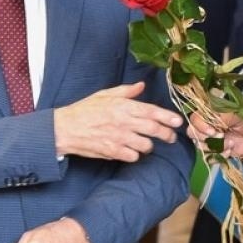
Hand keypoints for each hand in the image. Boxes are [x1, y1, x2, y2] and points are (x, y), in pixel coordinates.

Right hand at [54, 81, 183, 161]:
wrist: (64, 128)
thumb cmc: (84, 110)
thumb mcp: (104, 95)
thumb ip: (125, 91)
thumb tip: (141, 86)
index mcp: (123, 106)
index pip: (152, 111)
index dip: (168, 117)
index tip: (178, 121)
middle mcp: (123, 122)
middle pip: (154, 130)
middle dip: (166, 134)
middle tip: (170, 137)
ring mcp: (118, 138)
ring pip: (145, 146)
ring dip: (148, 146)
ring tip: (145, 144)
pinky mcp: (112, 151)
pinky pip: (133, 157)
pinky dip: (134, 155)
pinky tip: (130, 151)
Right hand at [186, 111, 242, 160]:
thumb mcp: (238, 115)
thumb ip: (223, 115)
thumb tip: (211, 119)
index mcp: (209, 114)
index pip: (194, 118)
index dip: (200, 126)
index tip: (213, 131)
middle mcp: (205, 126)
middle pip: (192, 133)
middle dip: (207, 138)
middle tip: (222, 136)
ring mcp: (208, 139)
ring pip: (200, 145)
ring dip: (216, 147)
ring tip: (230, 144)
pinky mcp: (212, 151)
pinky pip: (207, 157)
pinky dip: (219, 156)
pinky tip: (229, 151)